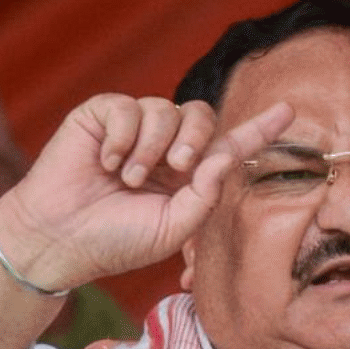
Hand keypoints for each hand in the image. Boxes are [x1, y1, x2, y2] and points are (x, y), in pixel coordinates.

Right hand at [0, 94, 294, 289]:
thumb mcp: (172, 229)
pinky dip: (122, 138)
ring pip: (166, 110)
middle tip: (175, 169)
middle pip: (202, 116)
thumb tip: (227, 156)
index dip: (259, 129)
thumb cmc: (116, 240)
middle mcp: (165, 147)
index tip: (289, 111)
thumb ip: (205, 196)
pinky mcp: (103, 115)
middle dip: (195, 141)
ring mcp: (134, 128)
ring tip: (128, 179)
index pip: (229, 146)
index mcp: (188, 176)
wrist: (60, 239)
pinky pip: (129, 107)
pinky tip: (106, 163)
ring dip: (152, 148)